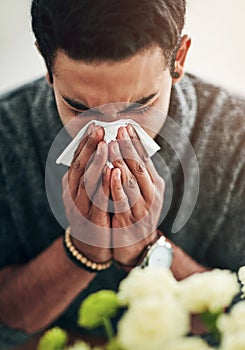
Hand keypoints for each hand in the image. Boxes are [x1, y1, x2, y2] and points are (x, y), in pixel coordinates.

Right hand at [62, 124, 111, 262]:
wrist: (91, 245)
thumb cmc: (93, 213)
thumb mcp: (89, 192)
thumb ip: (93, 174)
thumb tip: (103, 149)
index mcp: (72, 186)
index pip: (77, 160)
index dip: (85, 143)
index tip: (95, 126)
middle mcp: (73, 194)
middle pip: (80, 167)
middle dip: (89, 148)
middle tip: (99, 130)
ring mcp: (81, 208)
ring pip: (87, 182)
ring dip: (96, 163)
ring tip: (105, 146)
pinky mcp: (93, 220)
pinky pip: (99, 201)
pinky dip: (105, 186)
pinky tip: (114, 173)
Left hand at [109, 125, 164, 266]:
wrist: (137, 246)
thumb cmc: (137, 214)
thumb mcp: (142, 192)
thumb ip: (136, 173)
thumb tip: (127, 148)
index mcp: (154, 184)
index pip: (145, 159)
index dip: (136, 142)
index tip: (127, 126)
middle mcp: (151, 194)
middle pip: (140, 166)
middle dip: (129, 147)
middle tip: (119, 130)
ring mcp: (142, 208)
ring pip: (132, 181)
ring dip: (122, 161)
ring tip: (112, 145)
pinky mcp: (130, 220)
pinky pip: (123, 200)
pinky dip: (117, 185)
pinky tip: (111, 171)